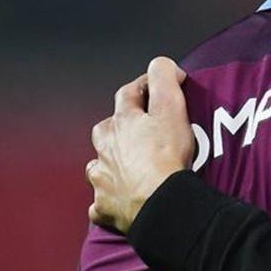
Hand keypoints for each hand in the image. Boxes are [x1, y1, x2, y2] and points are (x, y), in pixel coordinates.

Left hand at [87, 56, 194, 233]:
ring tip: (128, 166)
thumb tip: (162, 66)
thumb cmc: (166, 155)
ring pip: (98, 163)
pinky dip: (108, 197)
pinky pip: (101, 200)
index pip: (128, 94)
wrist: (159, 201)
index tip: (159, 87)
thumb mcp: (171, 106)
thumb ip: (164, 77)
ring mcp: (102, 177)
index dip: (144, 87)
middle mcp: (105, 147)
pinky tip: (119, 198)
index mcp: (122, 122)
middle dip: (119, 127)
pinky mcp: (104, 205)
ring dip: (110, 162)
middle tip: (140, 132)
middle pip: (106, 129)